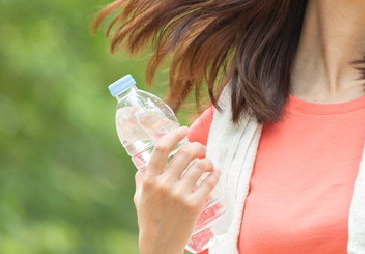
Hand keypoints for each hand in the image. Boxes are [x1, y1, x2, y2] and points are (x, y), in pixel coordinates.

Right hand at [133, 126, 220, 253]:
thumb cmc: (150, 222)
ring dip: (207, 161)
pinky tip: (216, 173)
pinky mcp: (194, 205)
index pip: (161, 149)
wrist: (159, 246)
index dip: (174, 135)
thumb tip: (141, 168)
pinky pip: (209, 182)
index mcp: (149, 181)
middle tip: (201, 148)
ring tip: (208, 164)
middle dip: (197, 146)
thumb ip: (142, 182)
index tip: (184, 129)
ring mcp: (180, 195)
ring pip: (200, 165)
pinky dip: (215, 174)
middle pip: (185, 153)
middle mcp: (164, 185)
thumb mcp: (140, 200)